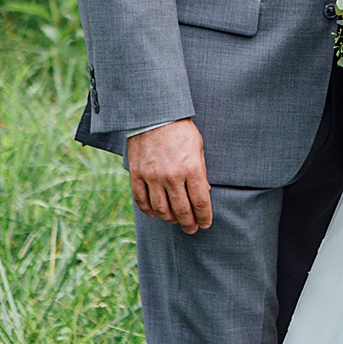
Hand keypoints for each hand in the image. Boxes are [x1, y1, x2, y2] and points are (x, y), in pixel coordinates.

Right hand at [126, 118, 212, 233]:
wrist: (154, 114)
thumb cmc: (180, 130)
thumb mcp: (198, 148)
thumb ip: (201, 172)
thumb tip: (204, 194)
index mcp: (192, 168)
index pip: (200, 202)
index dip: (204, 217)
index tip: (205, 224)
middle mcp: (172, 176)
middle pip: (182, 211)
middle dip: (189, 224)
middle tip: (192, 229)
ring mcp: (152, 176)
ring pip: (161, 210)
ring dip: (170, 220)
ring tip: (175, 221)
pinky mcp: (137, 175)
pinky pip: (142, 201)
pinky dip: (149, 211)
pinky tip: (156, 213)